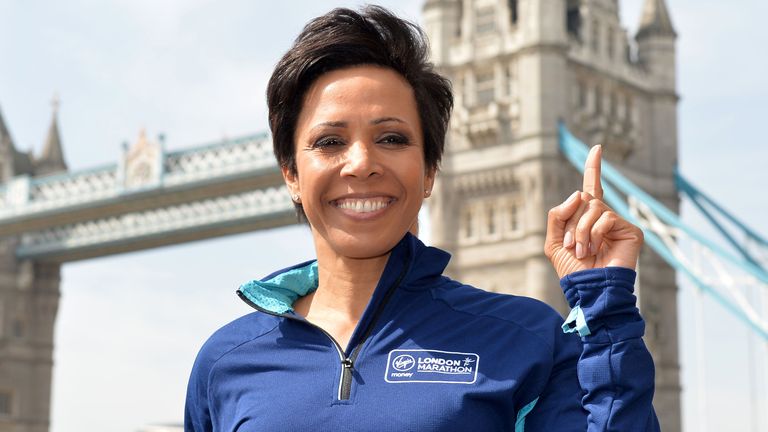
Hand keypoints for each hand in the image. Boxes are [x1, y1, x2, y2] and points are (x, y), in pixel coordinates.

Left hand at [544, 145, 643, 278]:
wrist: (589, 290)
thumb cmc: (573, 271)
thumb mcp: (553, 242)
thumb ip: (558, 215)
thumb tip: (579, 194)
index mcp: (587, 218)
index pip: (591, 188)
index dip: (593, 167)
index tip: (597, 147)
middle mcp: (605, 217)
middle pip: (583, 199)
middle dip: (571, 222)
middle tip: (574, 246)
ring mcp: (619, 224)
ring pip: (592, 207)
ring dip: (581, 230)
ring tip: (584, 251)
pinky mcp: (631, 231)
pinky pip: (606, 217)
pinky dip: (594, 234)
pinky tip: (596, 250)